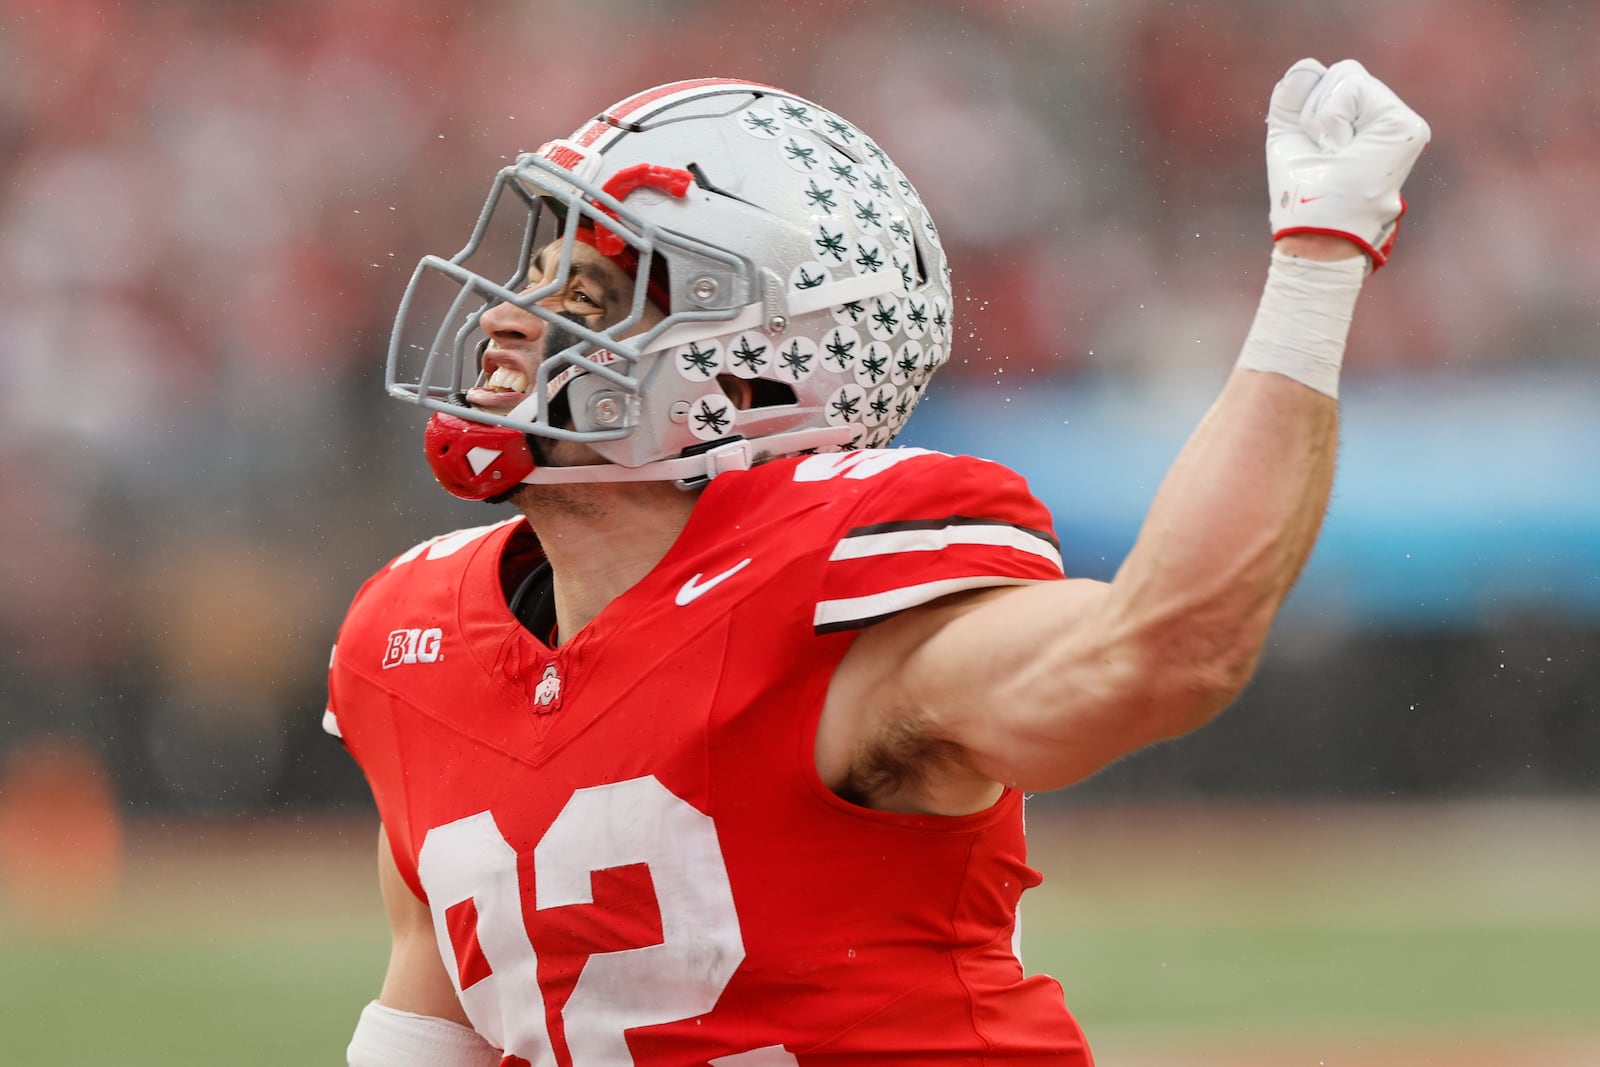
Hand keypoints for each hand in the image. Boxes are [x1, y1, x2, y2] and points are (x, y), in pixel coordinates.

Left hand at [1266, 58, 1430, 267]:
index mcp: (1365, 125)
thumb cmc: (1299, 197)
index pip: (1335, 82)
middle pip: (1343, 72)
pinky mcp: (1406, 127)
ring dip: (1322, 118)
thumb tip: (1307, 66)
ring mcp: (1401, 124)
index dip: (1309, 111)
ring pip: (1348, 76)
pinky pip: (1352, 88)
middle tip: (1324, 153)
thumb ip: (1291, 100)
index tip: (1315, 151)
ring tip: (1334, 154)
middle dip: (1315, 111)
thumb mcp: (1288, 138)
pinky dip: (1331, 118)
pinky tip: (1341, 149)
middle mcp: (1387, 122)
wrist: (1313, 232)